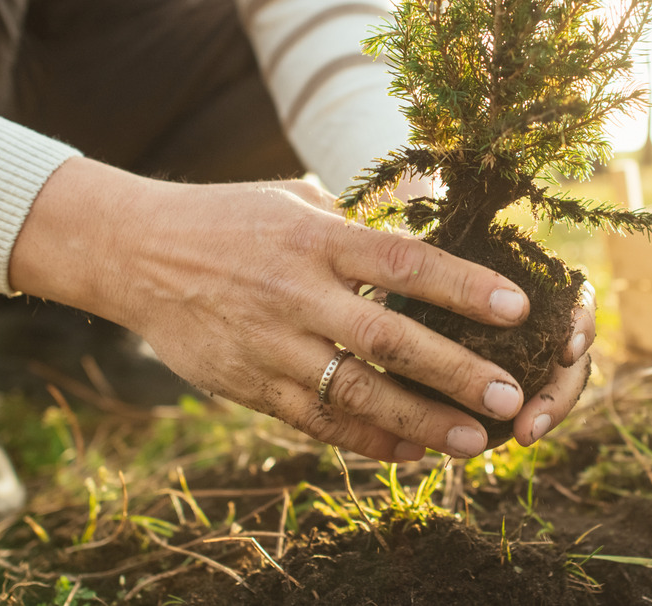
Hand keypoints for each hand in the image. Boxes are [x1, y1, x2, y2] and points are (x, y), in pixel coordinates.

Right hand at [9, 159, 583, 460]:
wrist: (134, 252)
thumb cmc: (227, 219)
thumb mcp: (292, 201)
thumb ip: (355, 223)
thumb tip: (424, 220)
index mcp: (316, 238)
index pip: (404, 263)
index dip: (464, 286)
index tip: (518, 307)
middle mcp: (296, 292)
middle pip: (388, 339)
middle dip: (454, 371)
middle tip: (509, 395)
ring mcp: (270, 343)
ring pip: (354, 392)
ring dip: (419, 420)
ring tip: (471, 441)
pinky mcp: (248, 384)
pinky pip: (314, 420)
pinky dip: (365, 438)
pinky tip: (410, 450)